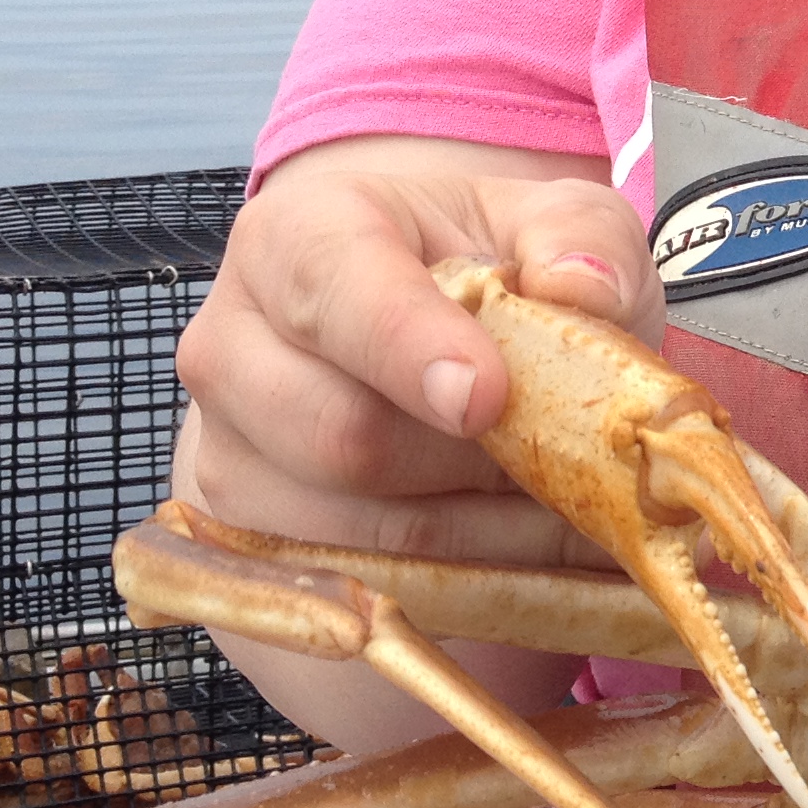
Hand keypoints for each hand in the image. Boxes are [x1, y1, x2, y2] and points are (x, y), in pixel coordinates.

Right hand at [171, 136, 664, 746]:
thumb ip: (579, 237)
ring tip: (570, 504)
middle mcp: (233, 342)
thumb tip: (580, 286)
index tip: (487, 398)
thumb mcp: (552, 224)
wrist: (425, 331)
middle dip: (475, 458)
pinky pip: (363, 584)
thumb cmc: (485, 269)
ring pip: (362, 528)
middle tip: (572, 455)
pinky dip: (464, 577)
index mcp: (297, 234)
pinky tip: (525, 544)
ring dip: (487, 531)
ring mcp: (227, 452)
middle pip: (345, 435)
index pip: (337, 293)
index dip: (410, 348)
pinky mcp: (250, 539)